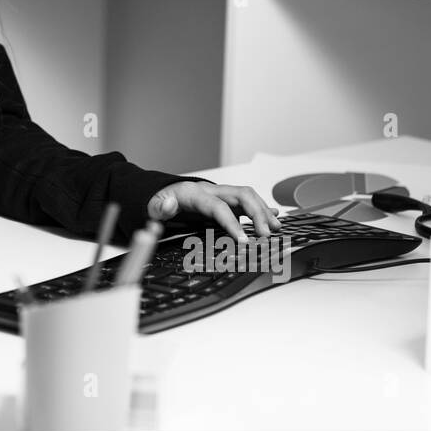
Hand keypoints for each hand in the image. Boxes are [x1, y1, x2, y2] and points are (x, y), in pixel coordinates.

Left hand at [148, 181, 281, 241]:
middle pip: (241, 196)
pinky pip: (247, 201)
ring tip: (276, 228)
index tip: (243, 240)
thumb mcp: (154, 206)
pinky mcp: (226, 199)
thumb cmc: (161, 201)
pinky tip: (274, 216)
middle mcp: (212, 190)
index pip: (219, 206)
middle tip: (266, 235)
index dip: (232, 223)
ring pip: (248, 197)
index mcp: (195, 193)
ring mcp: (221, 194)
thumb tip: (168, 205)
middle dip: (257, 214)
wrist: (163, 192)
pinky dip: (262, 208)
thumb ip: (160, 208)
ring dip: (264, 211)